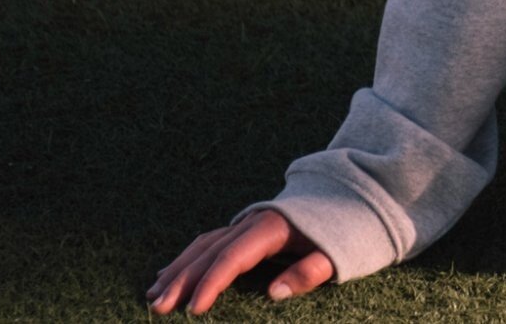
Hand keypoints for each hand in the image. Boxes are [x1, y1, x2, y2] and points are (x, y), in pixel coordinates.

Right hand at [146, 210, 333, 314]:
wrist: (352, 197)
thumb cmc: (345, 230)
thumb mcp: (337, 253)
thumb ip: (309, 272)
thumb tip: (274, 293)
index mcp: (273, 226)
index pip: (233, 256)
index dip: (212, 282)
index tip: (193, 309)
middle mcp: (253, 221)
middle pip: (210, 251)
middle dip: (182, 279)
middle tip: (158, 308)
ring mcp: (247, 223)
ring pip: (204, 245)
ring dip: (178, 270)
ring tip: (153, 296)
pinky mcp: (245, 229)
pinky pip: (209, 243)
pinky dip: (188, 259)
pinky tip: (167, 275)